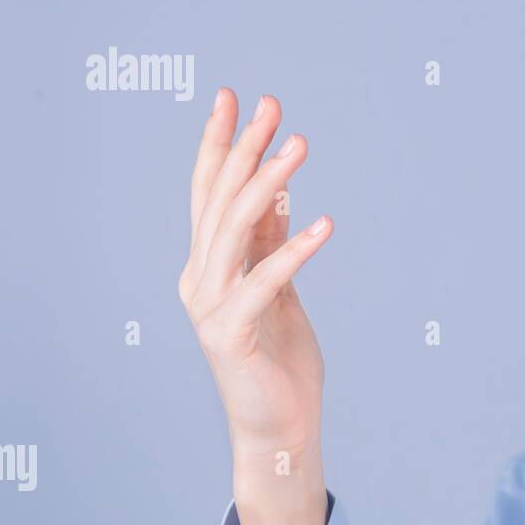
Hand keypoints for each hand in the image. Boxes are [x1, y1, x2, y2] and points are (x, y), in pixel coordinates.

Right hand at [178, 88, 331, 524]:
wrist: (278, 427)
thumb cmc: (279, 357)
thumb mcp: (278, 286)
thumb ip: (269, 241)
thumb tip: (279, 187)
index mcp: (207, 265)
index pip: (209, 192)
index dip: (220, 143)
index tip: (235, 97)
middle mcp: (199, 280)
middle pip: (218, 200)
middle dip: (244, 148)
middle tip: (271, 105)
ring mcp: (210, 308)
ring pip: (234, 231)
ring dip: (268, 184)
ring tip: (299, 146)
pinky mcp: (233, 335)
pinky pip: (264, 283)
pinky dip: (294, 251)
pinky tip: (325, 223)